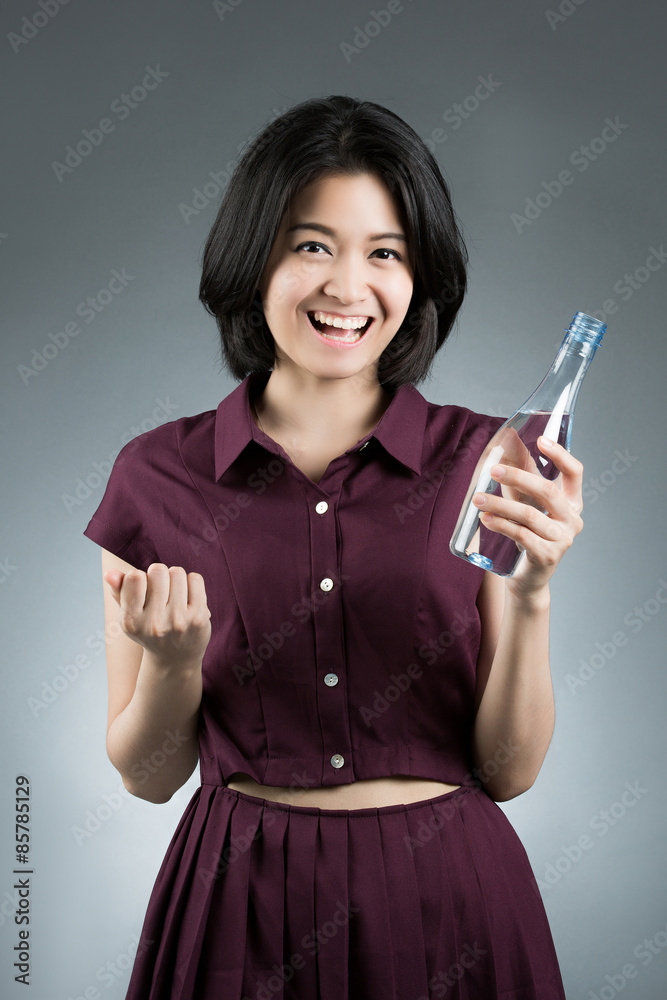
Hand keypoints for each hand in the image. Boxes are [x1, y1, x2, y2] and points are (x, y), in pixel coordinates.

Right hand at [104, 563, 211, 667]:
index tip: (142, 589)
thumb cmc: (149, 629)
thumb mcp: (128, 615)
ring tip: (173, 594)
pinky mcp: (199, 617)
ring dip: (175, 578)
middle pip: (157, 571)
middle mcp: (154, 623)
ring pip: (177, 572)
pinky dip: (191, 582)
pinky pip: (195, 579)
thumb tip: (110, 573)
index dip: (139, 577)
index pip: (134, 577)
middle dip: (158, 575)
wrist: (176, 659)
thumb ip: (118, 591)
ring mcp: (179, 621)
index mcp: (131, 622)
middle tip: (160, 590)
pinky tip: (187, 597)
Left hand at [472, 436, 583, 596]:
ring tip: (478, 499)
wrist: (528, 576)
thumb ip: (521, 470)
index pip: (574, 472)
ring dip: (500, 504)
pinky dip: (501, 525)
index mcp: (572, 501)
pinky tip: (486, 519)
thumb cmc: (527, 531)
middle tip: (493, 470)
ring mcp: (563, 539)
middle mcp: (573, 519)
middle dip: (518, 477)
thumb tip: (509, 435)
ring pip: (530, 515)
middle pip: (548, 491)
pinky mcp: (547, 556)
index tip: (541, 439)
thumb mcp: (524, 498)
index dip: (560, 455)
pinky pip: (522, 535)